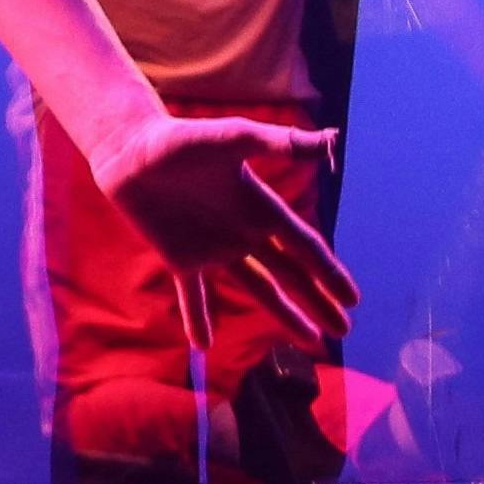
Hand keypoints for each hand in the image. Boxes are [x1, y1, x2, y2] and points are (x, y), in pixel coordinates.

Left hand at [92, 108, 358, 340]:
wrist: (131, 148)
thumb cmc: (182, 138)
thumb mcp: (233, 138)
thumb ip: (278, 142)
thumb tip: (330, 139)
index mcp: (260, 208)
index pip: (304, 248)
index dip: (329, 273)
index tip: (353, 299)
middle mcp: (243, 232)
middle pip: (290, 275)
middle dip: (318, 302)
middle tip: (343, 331)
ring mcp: (213, 248)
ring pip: (258, 288)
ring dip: (284, 314)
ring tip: (310, 341)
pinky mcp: (180, 257)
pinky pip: (194, 296)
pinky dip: (198, 319)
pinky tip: (204, 346)